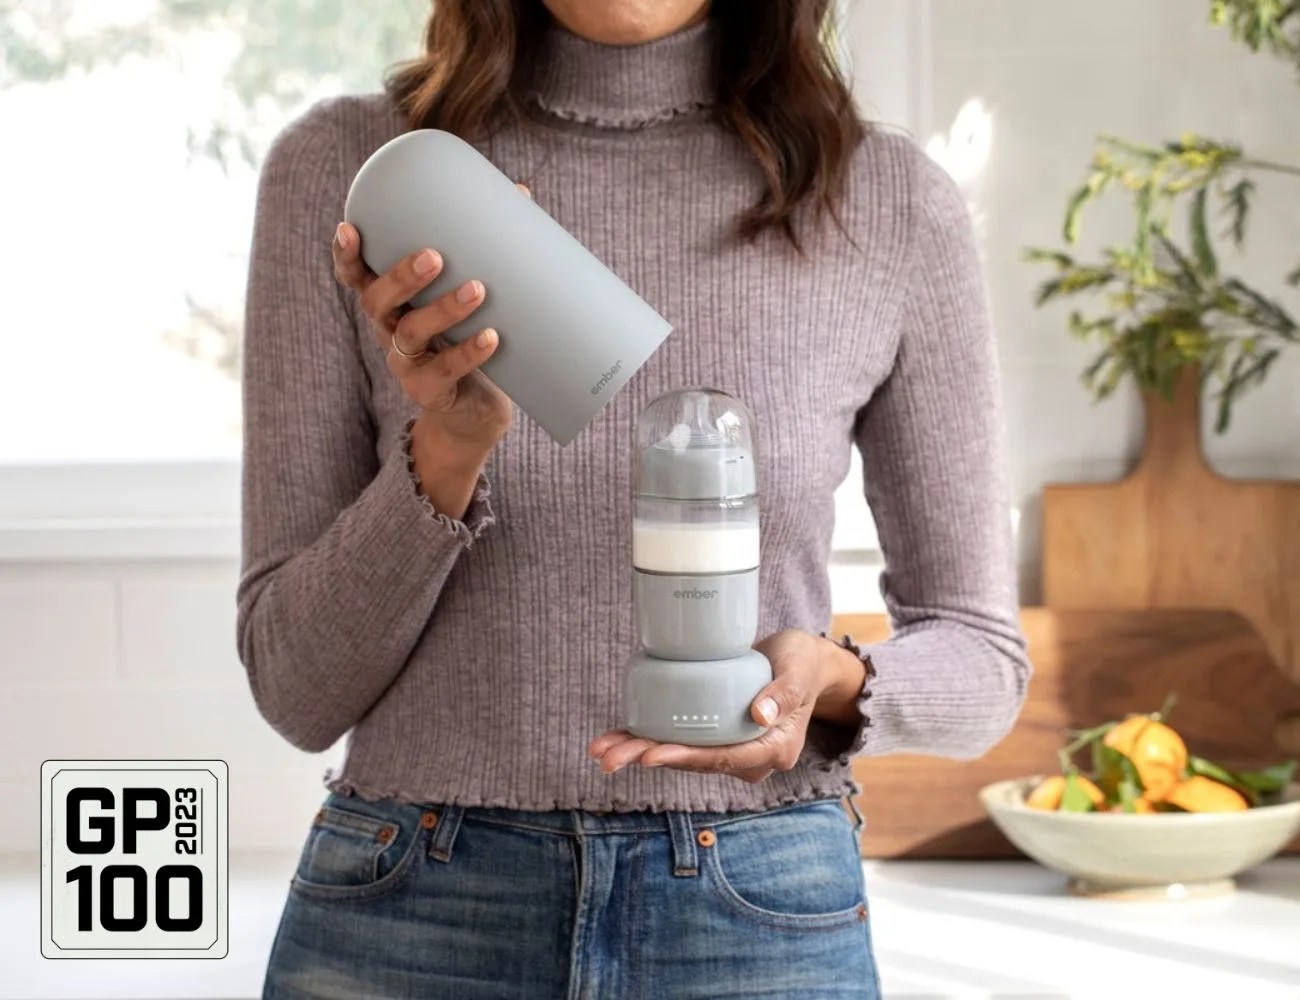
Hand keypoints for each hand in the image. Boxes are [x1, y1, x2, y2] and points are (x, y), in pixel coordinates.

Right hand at [331, 182, 532, 456]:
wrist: (475, 411)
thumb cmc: (470, 336)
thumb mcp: (472, 293)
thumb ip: (485, 248)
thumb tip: (521, 191)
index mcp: (392, 303)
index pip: (357, 277)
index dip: (346, 255)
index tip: (349, 227)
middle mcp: (389, 331)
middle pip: (377, 301)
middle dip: (401, 276)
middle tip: (433, 256)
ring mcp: (406, 364)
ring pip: (410, 334)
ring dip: (442, 309)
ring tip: (477, 289)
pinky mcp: (428, 392)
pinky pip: (444, 373)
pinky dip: (468, 353)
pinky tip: (491, 337)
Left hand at [588, 630, 867, 783]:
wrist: (804, 664)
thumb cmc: (803, 663)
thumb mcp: (799, 669)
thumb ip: (785, 692)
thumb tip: (759, 713)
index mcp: (773, 749)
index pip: (724, 758)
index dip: (687, 757)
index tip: (652, 755)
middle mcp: (748, 756)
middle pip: (695, 761)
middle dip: (649, 758)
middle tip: (608, 758)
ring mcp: (730, 747)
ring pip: (681, 753)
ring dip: (640, 751)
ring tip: (601, 750)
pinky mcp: (715, 733)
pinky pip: (680, 740)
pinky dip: (649, 738)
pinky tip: (617, 738)